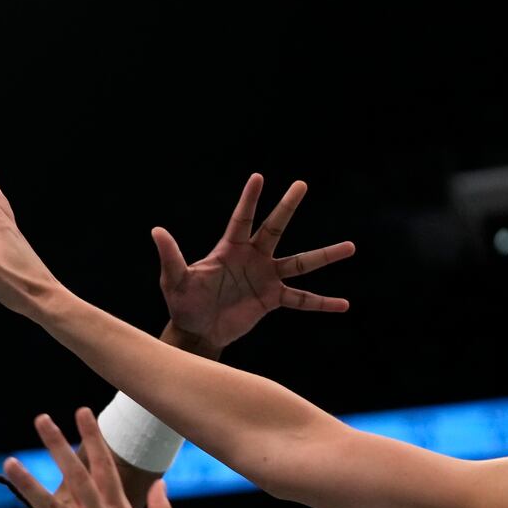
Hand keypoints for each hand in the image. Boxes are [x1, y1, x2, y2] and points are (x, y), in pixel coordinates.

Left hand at [155, 174, 354, 349]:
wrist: (197, 330)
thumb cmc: (183, 303)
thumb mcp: (174, 280)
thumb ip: (171, 256)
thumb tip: (156, 230)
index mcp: (229, 249)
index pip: (241, 219)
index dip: (249, 199)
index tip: (258, 177)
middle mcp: (252, 258)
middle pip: (275, 228)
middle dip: (287, 207)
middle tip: (301, 184)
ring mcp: (266, 277)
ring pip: (300, 263)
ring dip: (324, 256)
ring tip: (351, 246)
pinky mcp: (272, 299)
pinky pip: (302, 299)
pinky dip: (321, 302)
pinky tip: (343, 304)